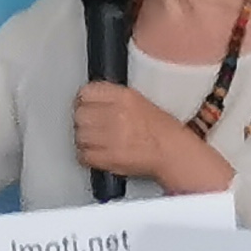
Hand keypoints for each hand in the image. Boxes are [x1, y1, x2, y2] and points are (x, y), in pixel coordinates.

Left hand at [72, 83, 228, 193]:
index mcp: (125, 96)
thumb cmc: (160, 129)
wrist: (172, 151)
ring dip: (85, 140)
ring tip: (97, 141)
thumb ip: (112, 98)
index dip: (84, 101)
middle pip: (79, 115)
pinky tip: (98, 152)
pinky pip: (83, 155)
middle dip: (83, 121)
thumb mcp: (138, 100)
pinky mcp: (108, 158)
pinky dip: (87, 156)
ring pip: (79, 136)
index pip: (86, 92)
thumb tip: (88, 100)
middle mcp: (116, 114)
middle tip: (92, 126)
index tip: (86, 106)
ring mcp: (111, 137)